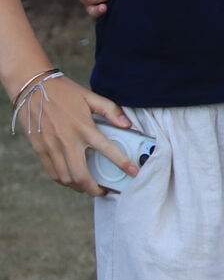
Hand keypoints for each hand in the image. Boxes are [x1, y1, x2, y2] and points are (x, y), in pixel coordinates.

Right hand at [19, 75, 135, 196]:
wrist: (32, 89)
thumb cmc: (65, 92)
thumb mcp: (91, 97)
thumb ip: (111, 111)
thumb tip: (128, 125)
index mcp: (84, 128)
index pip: (107, 150)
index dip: (122, 163)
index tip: (134, 173)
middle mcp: (67, 141)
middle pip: (81, 175)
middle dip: (94, 189)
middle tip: (104, 191)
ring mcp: (51, 148)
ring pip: (65, 178)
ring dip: (78, 187)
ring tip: (88, 186)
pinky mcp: (40, 150)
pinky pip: (52, 173)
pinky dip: (63, 180)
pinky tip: (71, 179)